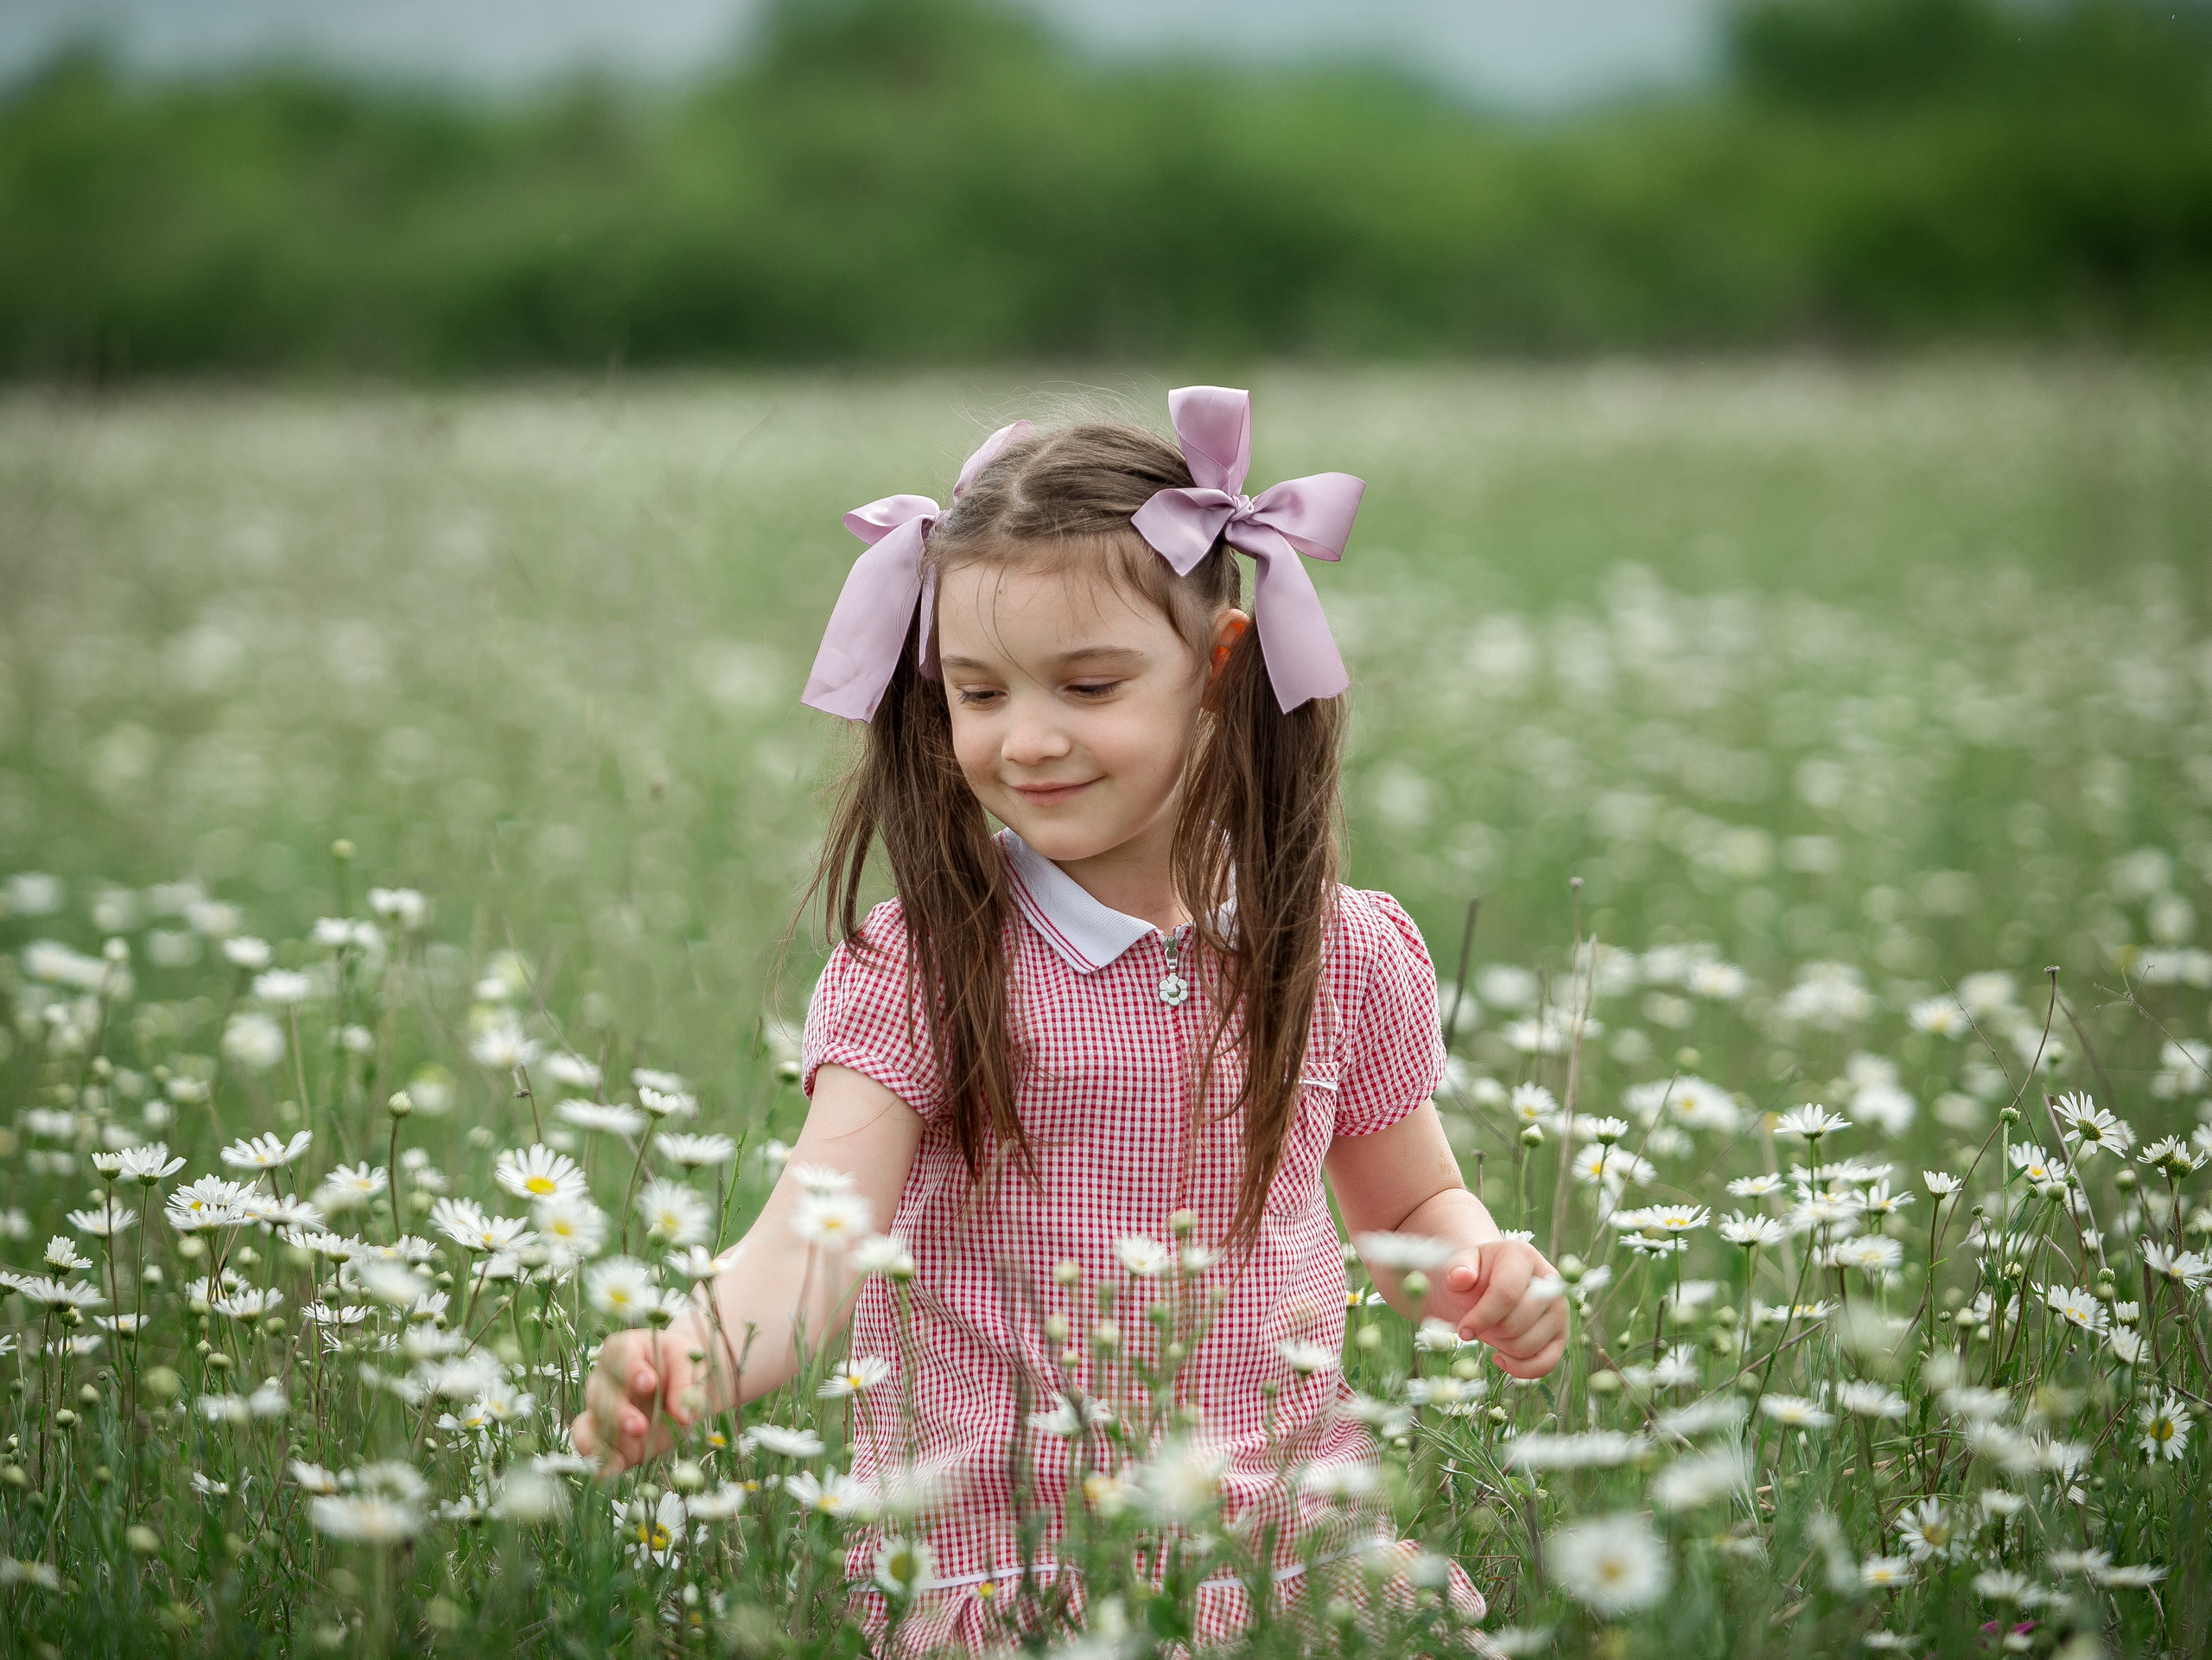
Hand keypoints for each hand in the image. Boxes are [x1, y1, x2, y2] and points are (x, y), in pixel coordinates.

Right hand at [571, 1311, 713, 1474]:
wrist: (683, 1386)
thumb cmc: (682, 1366)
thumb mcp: (690, 1363)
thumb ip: (686, 1384)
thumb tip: (683, 1414)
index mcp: (626, 1349)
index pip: (619, 1354)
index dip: (630, 1369)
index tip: (649, 1383)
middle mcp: (606, 1378)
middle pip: (599, 1392)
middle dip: (617, 1411)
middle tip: (639, 1426)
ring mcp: (602, 1409)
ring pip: (587, 1423)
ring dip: (601, 1440)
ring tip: (618, 1458)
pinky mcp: (607, 1437)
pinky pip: (591, 1448)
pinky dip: (597, 1462)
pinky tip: (609, 1473)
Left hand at [1431, 1238, 1566, 1378]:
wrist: (1493, 1284)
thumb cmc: (1477, 1276)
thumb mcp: (1462, 1266)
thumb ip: (1457, 1270)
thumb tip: (1460, 1277)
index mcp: (1523, 1256)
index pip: (1506, 1293)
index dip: (1482, 1316)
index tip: (1463, 1330)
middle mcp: (1550, 1283)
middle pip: (1516, 1324)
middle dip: (1489, 1330)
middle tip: (1479, 1323)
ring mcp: (1560, 1310)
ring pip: (1526, 1347)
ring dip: (1500, 1346)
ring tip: (1492, 1330)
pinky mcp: (1561, 1335)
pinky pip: (1545, 1364)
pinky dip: (1519, 1369)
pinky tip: (1500, 1357)